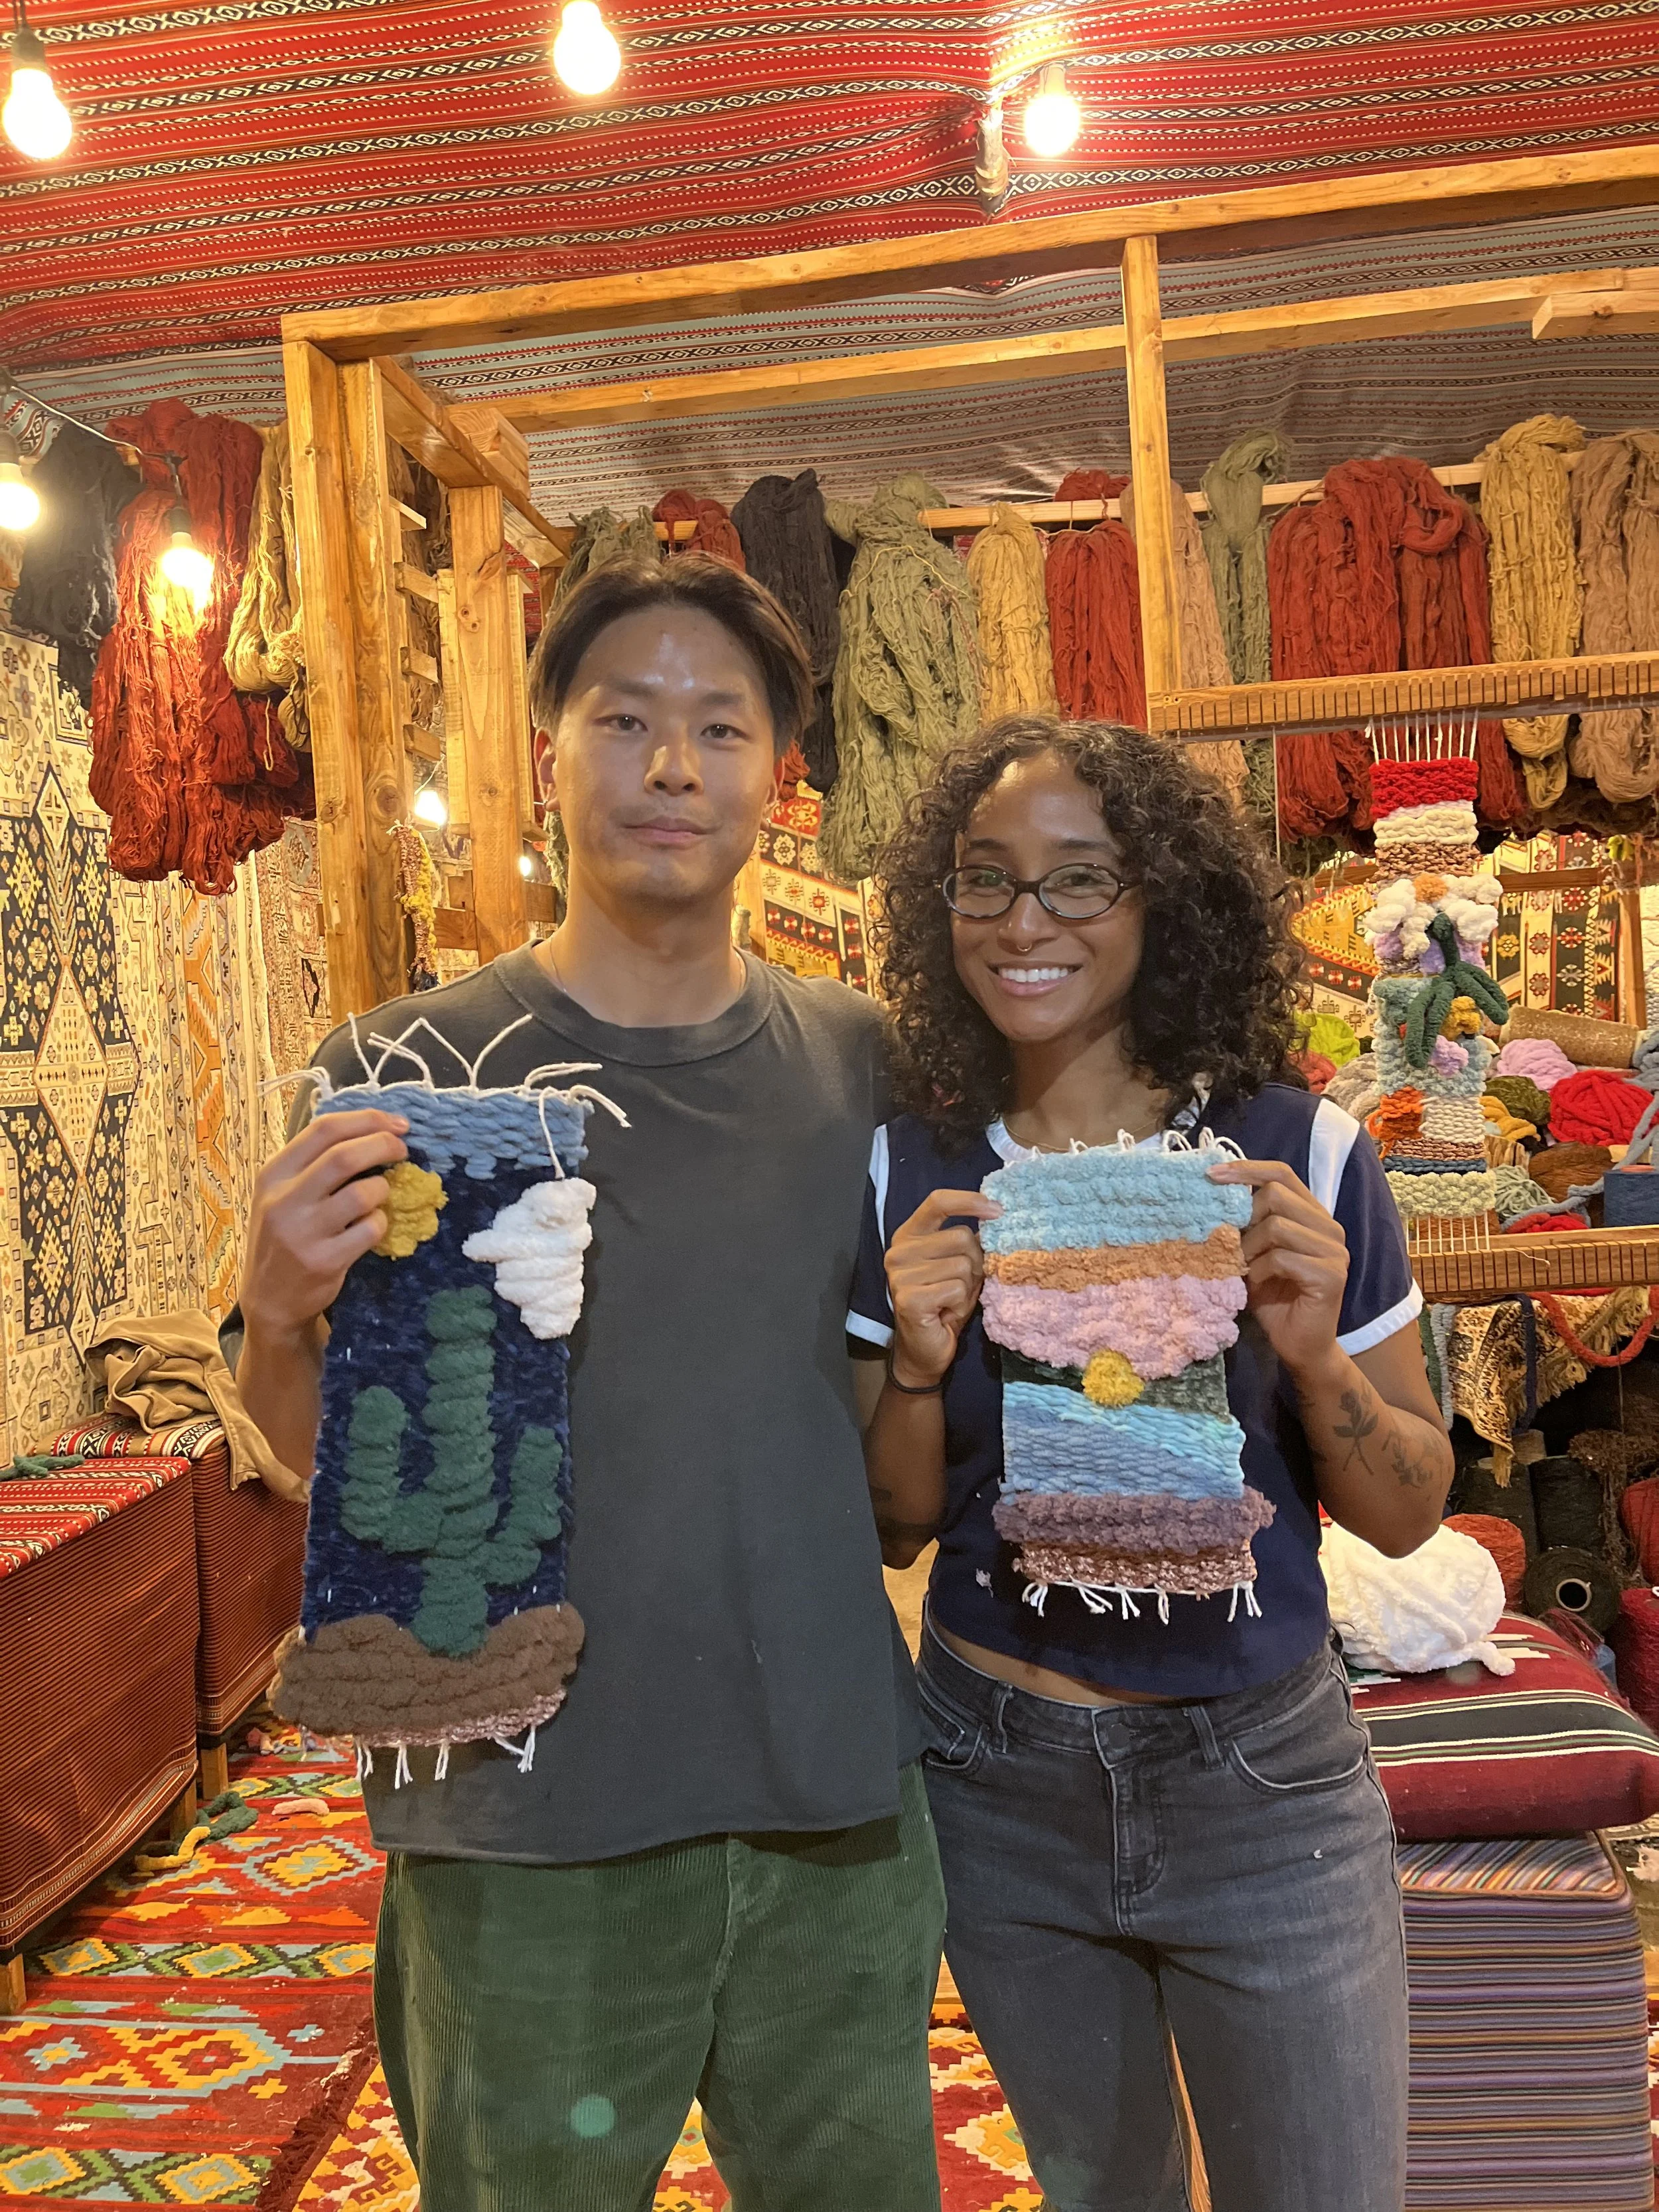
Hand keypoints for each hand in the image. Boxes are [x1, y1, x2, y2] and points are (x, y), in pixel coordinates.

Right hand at [239, 1109, 408, 1342]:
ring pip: (363, 1194)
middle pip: (344, 1156)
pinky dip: (380, 1222)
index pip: (323, 1130)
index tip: (397, 1123)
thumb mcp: (282, 1193)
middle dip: (383, 1145)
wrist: (268, 1299)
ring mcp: (302, 1232)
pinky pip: (370, 1230)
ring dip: (383, 1189)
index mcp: (273, 1174)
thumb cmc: (284, 1236)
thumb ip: (314, 1163)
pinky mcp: (324, 1261)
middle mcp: (283, 1200)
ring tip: (380, 1195)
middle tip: (402, 1149)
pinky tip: (371, 1227)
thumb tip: (374, 1130)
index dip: (367, 1120)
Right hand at [885, 1189, 999, 1387]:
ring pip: (962, 1265)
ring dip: (968, 1287)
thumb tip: (996, 1216)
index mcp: (908, 1235)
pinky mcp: (909, 1298)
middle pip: (960, 1236)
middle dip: (974, 1262)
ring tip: (952, 1300)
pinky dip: (961, 1303)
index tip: (997, 1210)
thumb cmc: (944, 1303)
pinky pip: (956, 1289)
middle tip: (963, 1284)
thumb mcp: (957, 1265)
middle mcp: (899, 1251)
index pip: (938, 1201)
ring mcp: (900, 1275)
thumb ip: (967, 1241)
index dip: (969, 1201)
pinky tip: (946, 1312)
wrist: (924, 1349)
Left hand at [1207, 1158, 1347, 1376]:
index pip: (1282, 1173)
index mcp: (1312, 1214)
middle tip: (1232, 1245)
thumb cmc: (1274, 1298)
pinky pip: (1281, 1258)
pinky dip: (1259, 1271)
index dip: (1246, 1169)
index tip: (1210, 1174)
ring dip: (1249, 1248)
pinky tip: (1256, 1284)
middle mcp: (1329, 1227)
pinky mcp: (1331, 1275)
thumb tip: (1211, 1193)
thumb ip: (1245, 1224)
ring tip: (1243, 1268)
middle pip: (1276, 1194)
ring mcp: (1334, 1250)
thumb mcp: (1254, 1253)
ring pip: (1277, 1225)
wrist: (1300, 1346)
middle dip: (1244, 1218)